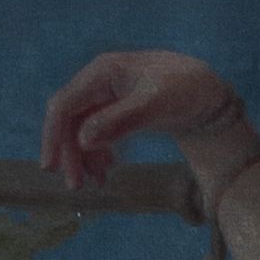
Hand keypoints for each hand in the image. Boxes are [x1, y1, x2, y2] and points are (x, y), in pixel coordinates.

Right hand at [41, 52, 236, 189]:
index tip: (51, 168)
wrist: (208, 91)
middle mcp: (99, 82)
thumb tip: (83, 140)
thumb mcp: (153, 106)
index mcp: (102, 73)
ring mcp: (107, 97)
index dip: (53, 136)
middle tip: (76, 186)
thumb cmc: (184, 90)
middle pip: (70, 120)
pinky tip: (106, 171)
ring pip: (81, 129)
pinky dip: (98, 154)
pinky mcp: (117, 111)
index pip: (64, 105)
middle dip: (69, 153)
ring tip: (97, 183)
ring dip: (83, 157)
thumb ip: (118, 121)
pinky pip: (97, 133)